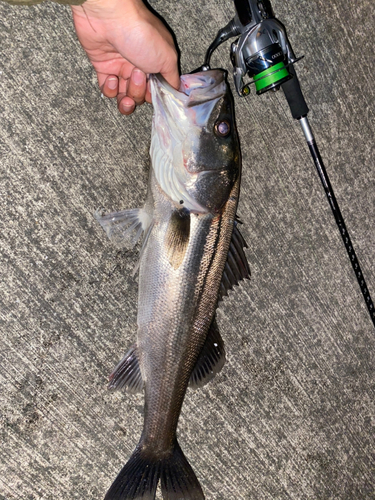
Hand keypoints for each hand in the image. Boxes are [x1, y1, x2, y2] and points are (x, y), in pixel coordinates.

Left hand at [71, 0, 179, 114]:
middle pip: (141, 96)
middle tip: (137, 76)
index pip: (158, 90)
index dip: (156, 96)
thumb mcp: (167, 58)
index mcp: (157, 63)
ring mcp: (122, 68)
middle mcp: (140, 66)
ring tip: (124, 87)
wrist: (107, 18)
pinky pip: (108, 91)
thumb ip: (172, 79)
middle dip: (139, 93)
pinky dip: (110, 90)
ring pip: (125, 97)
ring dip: (126, 99)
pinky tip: (111, 77)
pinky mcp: (104, 68)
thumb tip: (174, 92)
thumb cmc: (140, 33)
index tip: (154, 94)